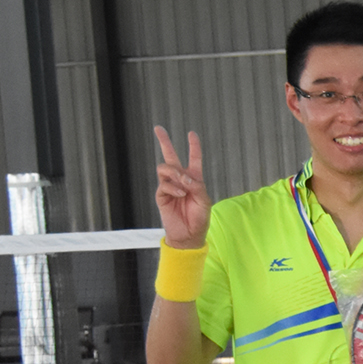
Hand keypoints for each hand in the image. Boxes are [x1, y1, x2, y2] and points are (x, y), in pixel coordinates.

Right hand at [153, 126, 211, 249]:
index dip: (193, 146)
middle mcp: (181, 180)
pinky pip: (164, 184)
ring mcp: (170, 186)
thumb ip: (197, 186)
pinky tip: (181, 194)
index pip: (194, 159)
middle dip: (164, 142)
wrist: (189, 235)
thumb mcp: (205, 200)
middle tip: (158, 128)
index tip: (192, 134)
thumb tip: (184, 176)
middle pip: (171, 156)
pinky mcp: (162, 195)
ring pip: (165, 168)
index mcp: (194, 179)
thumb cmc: (200, 218)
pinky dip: (173, 188)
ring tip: (183, 183)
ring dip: (175, 173)